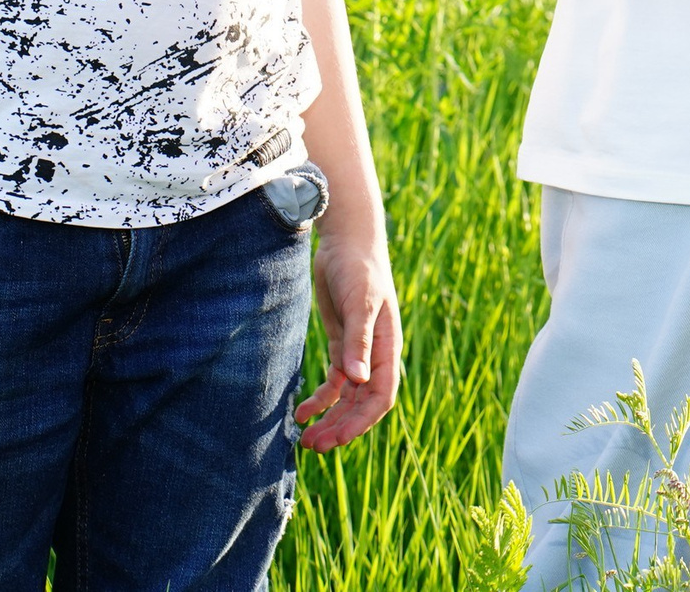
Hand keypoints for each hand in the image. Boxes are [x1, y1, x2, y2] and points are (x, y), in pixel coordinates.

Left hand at [296, 233, 401, 451]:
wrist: (347, 243)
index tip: (339, 439)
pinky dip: (320, 400)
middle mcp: (375, 355)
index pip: (381, 396)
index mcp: (388, 348)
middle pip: (362, 404)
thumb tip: (359, 380)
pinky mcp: (341, 345)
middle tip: (315, 446)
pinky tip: (301, 412)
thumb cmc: (359, 268)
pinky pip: (334, 383)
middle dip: (342, 427)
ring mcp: (358, 352)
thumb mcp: (360, 303)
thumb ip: (359, 341)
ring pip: (348, 398)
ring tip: (307, 440)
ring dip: (330, 419)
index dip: (362, 422)